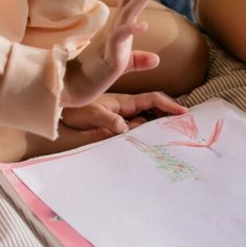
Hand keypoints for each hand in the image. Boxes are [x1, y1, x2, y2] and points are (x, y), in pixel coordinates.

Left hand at [60, 91, 188, 139]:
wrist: (59, 116)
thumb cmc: (75, 111)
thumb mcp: (91, 114)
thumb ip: (108, 119)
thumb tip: (125, 128)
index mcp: (125, 102)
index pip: (152, 100)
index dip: (169, 104)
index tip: (183, 113)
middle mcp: (128, 110)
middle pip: (155, 111)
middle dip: (170, 117)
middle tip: (186, 129)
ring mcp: (124, 121)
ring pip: (148, 123)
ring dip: (160, 129)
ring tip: (174, 139)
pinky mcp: (118, 131)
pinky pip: (137, 133)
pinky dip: (147, 137)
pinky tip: (153, 146)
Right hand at [62, 0, 165, 107]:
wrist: (76, 87)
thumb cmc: (97, 74)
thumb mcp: (123, 65)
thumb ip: (138, 61)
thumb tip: (157, 59)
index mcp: (119, 30)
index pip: (132, 4)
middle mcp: (115, 30)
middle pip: (130, 1)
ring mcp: (111, 39)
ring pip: (127, 12)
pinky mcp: (108, 53)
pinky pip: (119, 36)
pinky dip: (131, 28)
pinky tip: (144, 25)